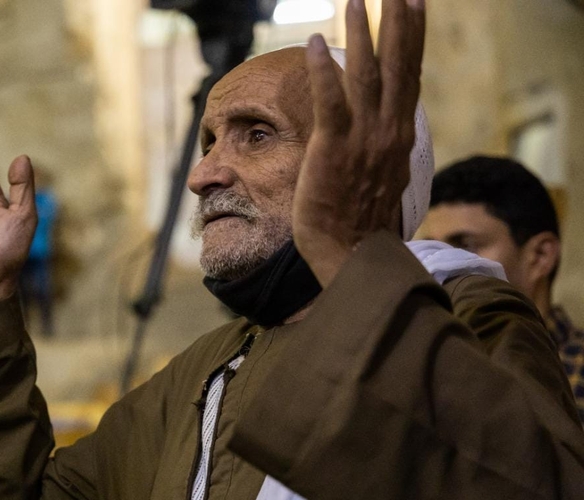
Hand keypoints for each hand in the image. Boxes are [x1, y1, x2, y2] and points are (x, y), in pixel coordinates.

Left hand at [293, 0, 424, 286]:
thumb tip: (382, 129)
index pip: (409, 77)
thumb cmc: (361, 218)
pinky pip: (329, 103)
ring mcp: (362, 139)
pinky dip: (324, 73)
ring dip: (362, 34)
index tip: (415, 7)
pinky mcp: (333, 150)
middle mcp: (387, 131)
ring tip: (356, 0)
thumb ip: (381, 144)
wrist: (352, 255)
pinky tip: (315, 44)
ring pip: (366, 76)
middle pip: (398, 66)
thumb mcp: (381, 174)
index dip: (411, 39)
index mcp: (398, 135)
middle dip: (399, 24)